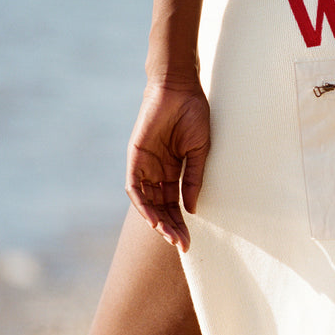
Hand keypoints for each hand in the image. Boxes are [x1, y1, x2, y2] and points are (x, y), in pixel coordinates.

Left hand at [126, 81, 209, 250]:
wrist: (179, 89)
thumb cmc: (193, 115)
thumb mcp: (199, 151)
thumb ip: (193, 179)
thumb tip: (191, 209)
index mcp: (173, 171)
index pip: (174, 204)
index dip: (181, 224)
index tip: (189, 242)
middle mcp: (157, 172)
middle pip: (160, 207)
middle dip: (170, 227)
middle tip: (181, 244)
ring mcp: (145, 165)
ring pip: (146, 201)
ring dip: (156, 220)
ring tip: (168, 235)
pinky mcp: (135, 157)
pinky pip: (135, 186)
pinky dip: (142, 203)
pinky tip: (154, 217)